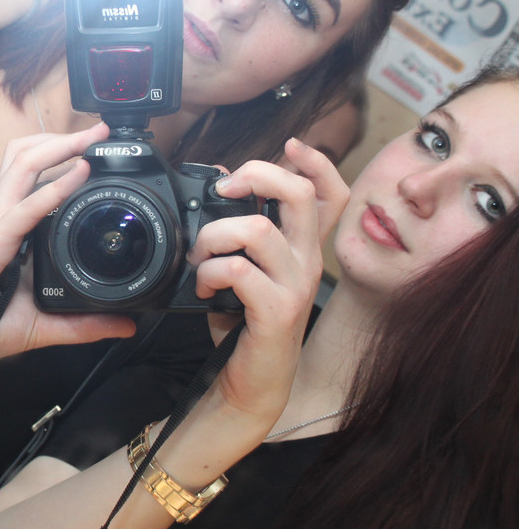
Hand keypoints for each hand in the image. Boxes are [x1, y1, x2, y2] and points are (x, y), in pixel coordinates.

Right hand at [0, 123, 135, 368]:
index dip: (65, 164)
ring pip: (24, 166)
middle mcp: (3, 221)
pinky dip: (55, 186)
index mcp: (13, 235)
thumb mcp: (40, 327)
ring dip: (59, 146)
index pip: (38, 184)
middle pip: (28, 160)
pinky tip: (79, 173)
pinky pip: (26, 206)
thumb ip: (81, 325)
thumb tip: (124, 326)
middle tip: (98, 132)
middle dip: (63, 139)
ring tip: (90, 137)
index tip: (100, 159)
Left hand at [188, 138, 349, 421]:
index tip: (291, 145)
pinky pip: (240, 271)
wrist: (251, 383)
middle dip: (256, 177)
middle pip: (300, 196)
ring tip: (199, 257)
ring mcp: (295, 286)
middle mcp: (306, 262)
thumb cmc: (244, 323)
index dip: (317, 163)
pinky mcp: (277, 311)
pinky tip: (202, 288)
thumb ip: (238, 236)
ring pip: (257, 230)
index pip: (330, 195)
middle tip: (223, 189)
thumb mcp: (243, 271)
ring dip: (214, 236)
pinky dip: (210, 273)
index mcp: (300, 248)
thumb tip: (218, 190)